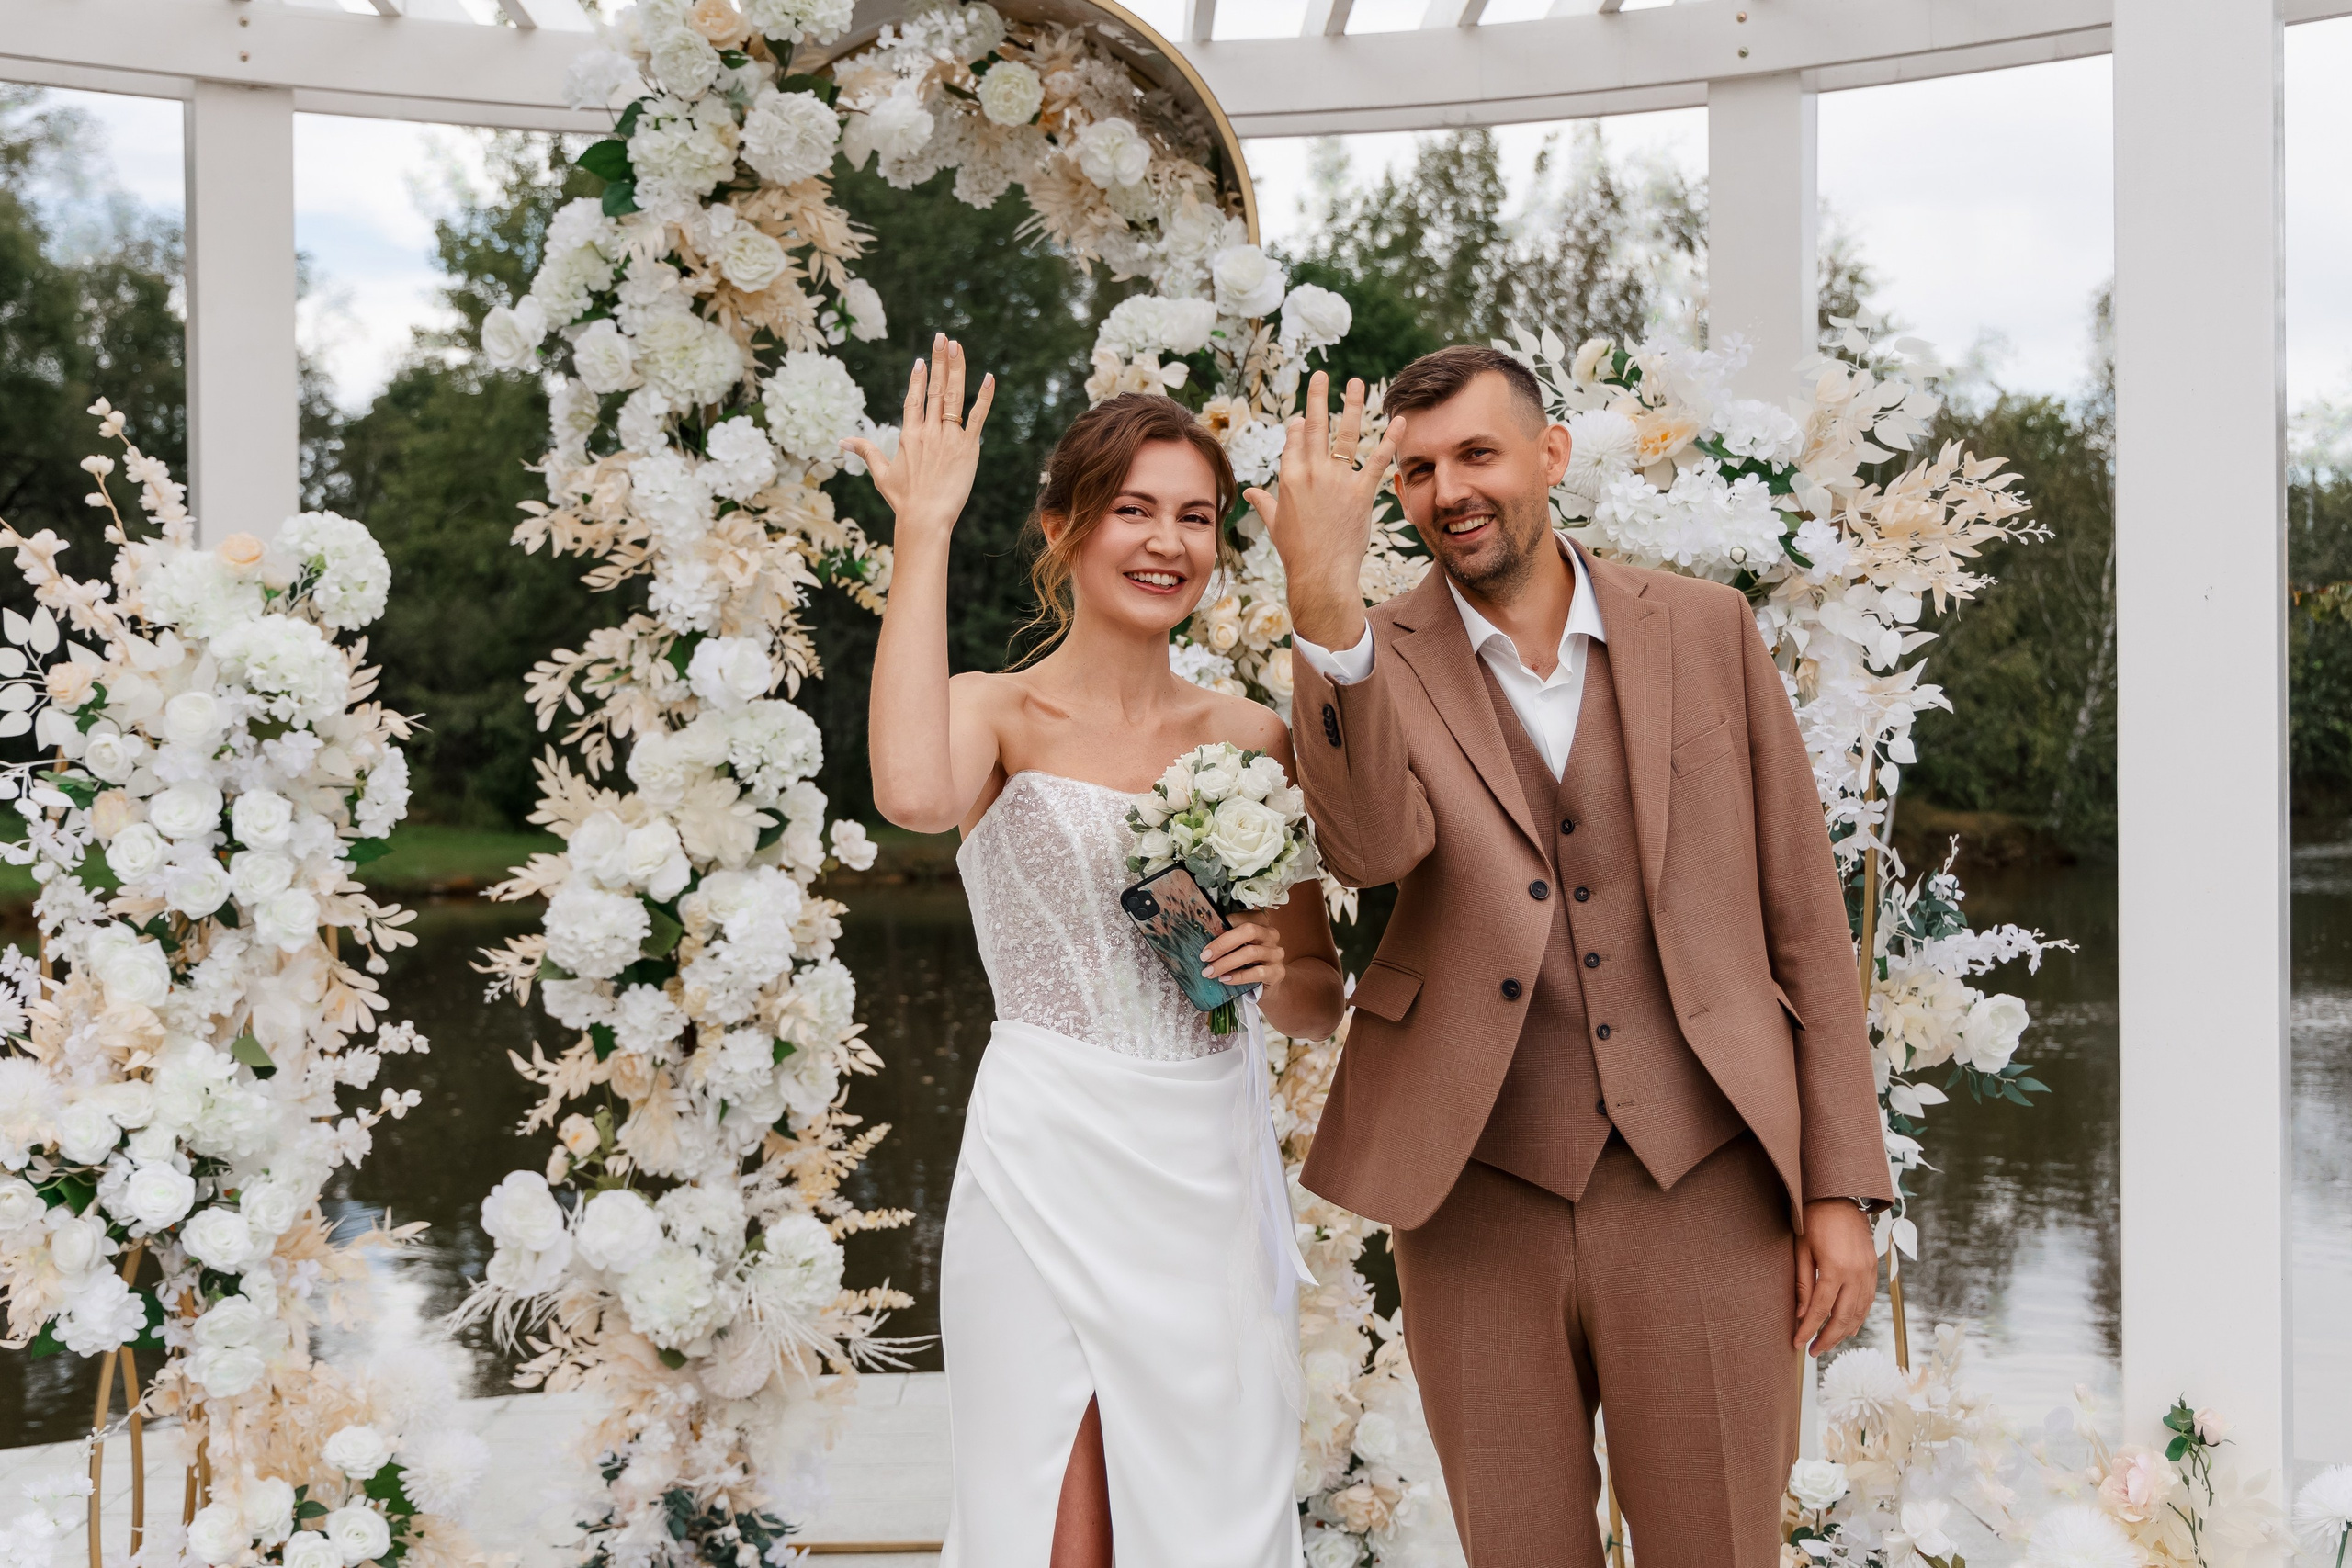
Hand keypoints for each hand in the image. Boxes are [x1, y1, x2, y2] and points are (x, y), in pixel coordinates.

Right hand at [842, 333, 995, 547]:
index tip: (922, 359)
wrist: (925, 518)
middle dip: (939, 360)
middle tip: (943, 337)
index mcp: (909, 435)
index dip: (918, 378)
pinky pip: (977, 418)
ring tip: (958, 347)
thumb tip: (841, 441)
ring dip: (957, 369)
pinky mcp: (968, 448)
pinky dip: (984, 397)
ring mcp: (949, 438)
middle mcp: (928, 431)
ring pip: (954, 397)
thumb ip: (865, 451)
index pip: (913, 398)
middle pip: (934, 389)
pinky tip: (989, 378)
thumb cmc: (903, 499)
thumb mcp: (881, 474)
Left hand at [1200, 919, 1285, 989]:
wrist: (1267, 983)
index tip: (1205, 937)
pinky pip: (1257, 973)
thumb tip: (1204, 940)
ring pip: (1250, 953)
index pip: (1240, 918)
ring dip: (1226, 963)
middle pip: (1248, 931)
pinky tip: (1224, 979)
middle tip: (1205, 956)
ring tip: (1209, 972)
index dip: (1221, 926)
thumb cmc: (1248, 961)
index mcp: (1260, 922)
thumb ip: (1227, 939)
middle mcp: (1271, 934)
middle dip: (1223, 944)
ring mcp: (1276, 953)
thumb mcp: (1238, 946)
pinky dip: (1238, 976)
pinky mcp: (1278, 972)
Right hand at [1244, 371, 1402, 650]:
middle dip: (1318, 398)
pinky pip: (1377, 460)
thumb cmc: (1296, 552)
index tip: (1305, 413)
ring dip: (1351, 406)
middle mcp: (1312, 473)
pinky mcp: (1360, 492)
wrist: (1320, 573)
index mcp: (1289, 478)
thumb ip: (1264, 502)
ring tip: (1355, 383)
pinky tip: (1398, 421)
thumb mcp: (1275, 523)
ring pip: (1345, 435)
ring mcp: (1337, 481)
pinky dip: (1389, 439)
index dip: (1301, 425)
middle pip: (1316, 427)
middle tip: (1321, 375)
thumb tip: (1250, 492)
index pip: (1295, 441)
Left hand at [1794, 1200, 1878, 1356]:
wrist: (1841, 1197)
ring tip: (1827, 1343)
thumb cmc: (1814, 1220)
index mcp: (1835, 1268)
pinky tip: (1849, 1328)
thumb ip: (1802, 1283)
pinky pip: (1868, 1301)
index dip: (1808, 1329)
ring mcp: (1869, 1272)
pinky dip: (1859, 1318)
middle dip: (1827, 1338)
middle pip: (1843, 1318)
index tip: (1798, 1344)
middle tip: (1812, 1352)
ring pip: (1859, 1313)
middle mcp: (1856, 1274)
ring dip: (1844, 1332)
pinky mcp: (1875, 1269)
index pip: (1820, 1309)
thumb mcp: (1801, 1249)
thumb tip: (1800, 1315)